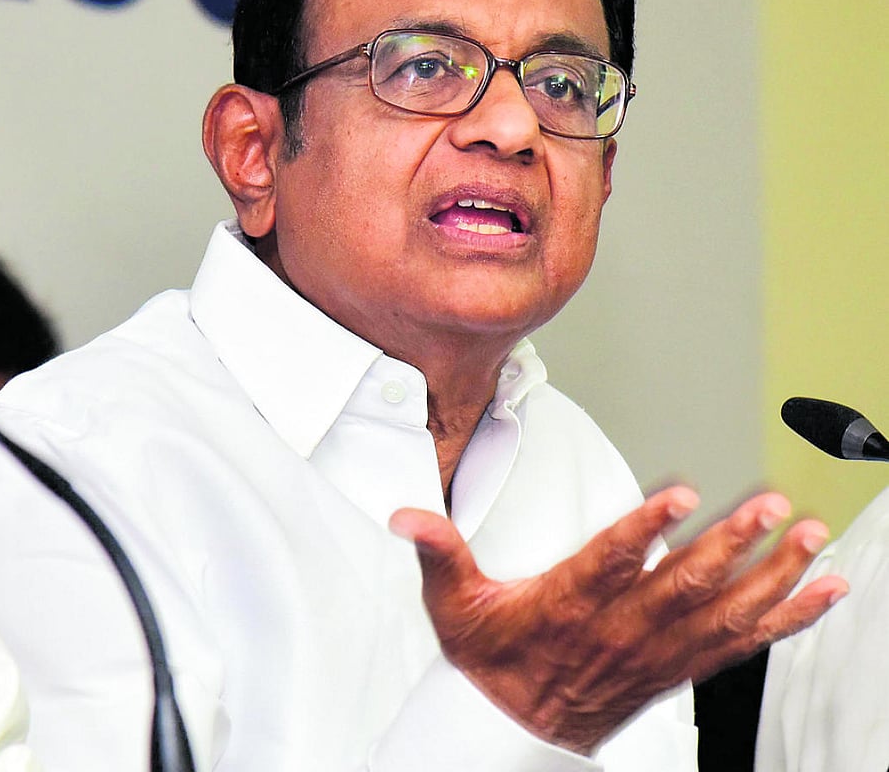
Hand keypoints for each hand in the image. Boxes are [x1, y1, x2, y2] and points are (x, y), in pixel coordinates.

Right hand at [389, 487, 847, 754]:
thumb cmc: (492, 659)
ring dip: (771, 577)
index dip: (644, 531)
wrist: (514, 730)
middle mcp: (619, 631)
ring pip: (722, 615)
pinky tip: (819, 592)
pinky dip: (785, 619)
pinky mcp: (677, 666)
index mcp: (566, 606)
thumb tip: (407, 515)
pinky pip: (739, 646)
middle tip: (769, 506)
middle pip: (682, 588)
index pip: (609, 564)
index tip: (677, 497)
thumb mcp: (454, 606)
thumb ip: (439, 552)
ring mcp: (655, 652)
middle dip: (731, 546)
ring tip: (808, 539)